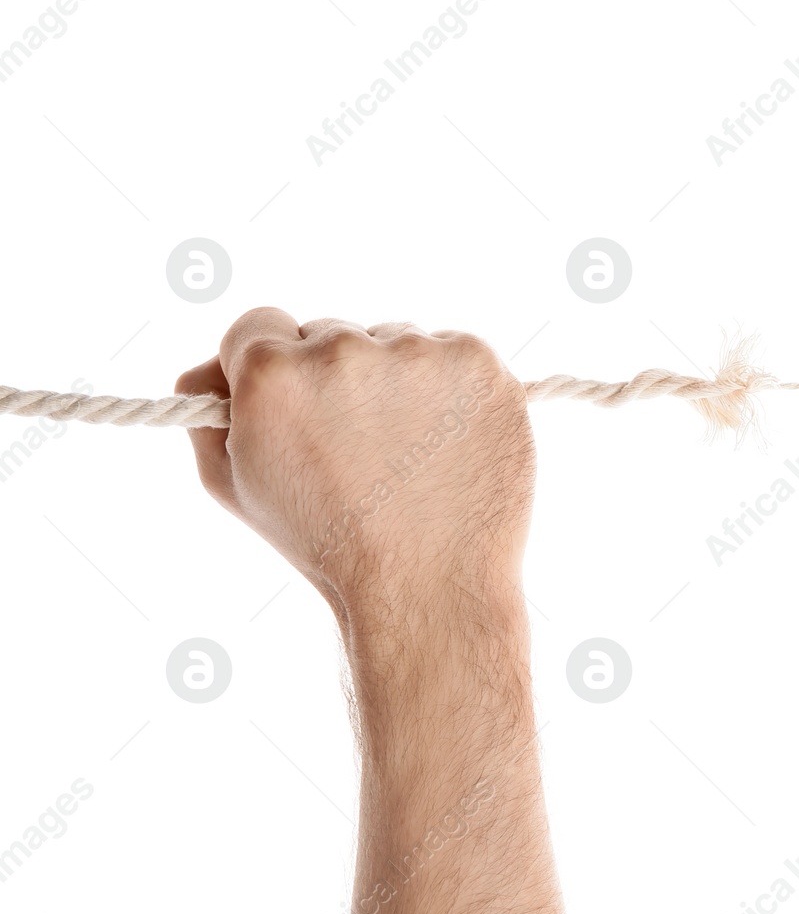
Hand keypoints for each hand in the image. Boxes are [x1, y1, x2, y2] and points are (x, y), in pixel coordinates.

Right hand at [175, 308, 534, 613]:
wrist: (428, 588)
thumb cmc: (331, 546)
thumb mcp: (240, 488)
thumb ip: (210, 417)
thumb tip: (205, 368)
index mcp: (274, 374)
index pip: (258, 326)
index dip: (272, 367)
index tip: (296, 401)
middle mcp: (344, 349)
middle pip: (331, 334)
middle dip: (336, 379)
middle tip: (359, 447)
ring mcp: (418, 352)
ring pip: (396, 342)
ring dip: (397, 380)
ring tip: (409, 454)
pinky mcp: (478, 363)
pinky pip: (454, 354)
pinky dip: (453, 388)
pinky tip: (448, 442)